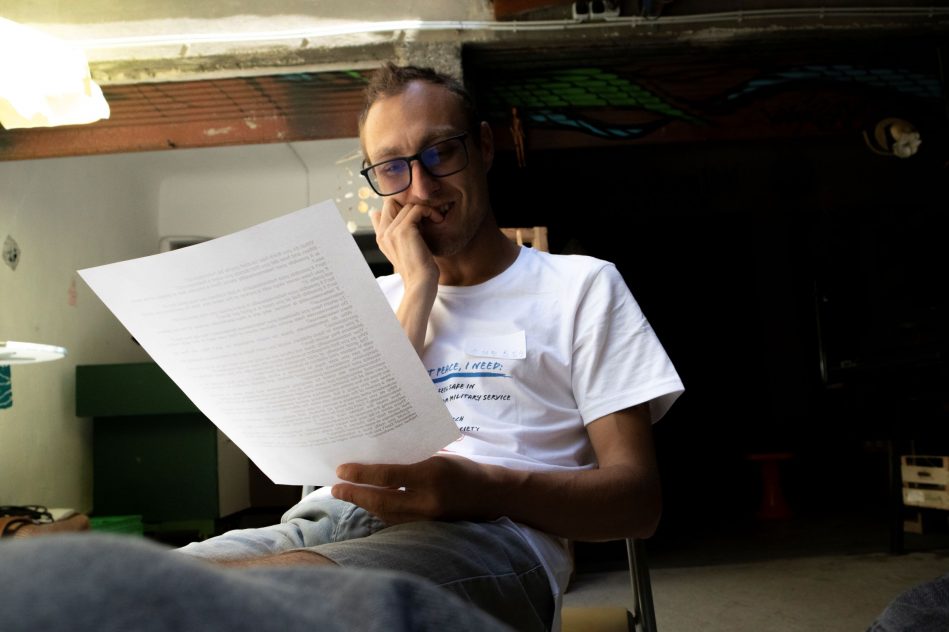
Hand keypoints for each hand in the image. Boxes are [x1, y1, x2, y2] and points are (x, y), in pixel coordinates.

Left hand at [332, 456, 494, 524]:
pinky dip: (381, 512)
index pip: (387, 475)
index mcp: (430, 474)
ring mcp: (427, 518)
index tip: (341, 470)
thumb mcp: (439, 457)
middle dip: (354, 495)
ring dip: (364, 505)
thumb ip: (411, 460)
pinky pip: (397, 521)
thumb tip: (379, 462)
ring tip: (347, 494)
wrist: (492, 496)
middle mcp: (427, 500)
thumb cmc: (465, 470)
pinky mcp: (428, 528)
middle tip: (335, 488)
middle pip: (380, 501)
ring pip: (385, 514)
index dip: (361, 474)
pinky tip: (371, 504)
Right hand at [370, 198, 442, 289]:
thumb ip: (398, 234)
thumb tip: (397, 219)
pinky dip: (430, 212)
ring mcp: (391, 231)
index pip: (382, 210)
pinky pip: (418, 209)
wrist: (421, 283)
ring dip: (424, 210)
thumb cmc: (418, 269)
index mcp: (381, 238)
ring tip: (434, 220)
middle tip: (425, 217)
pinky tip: (438, 220)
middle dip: (410, 206)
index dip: (399, 209)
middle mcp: (382, 233)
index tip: (417, 219)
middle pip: (392, 203)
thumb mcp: (405, 249)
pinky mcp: (404, 229)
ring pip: (407, 205)